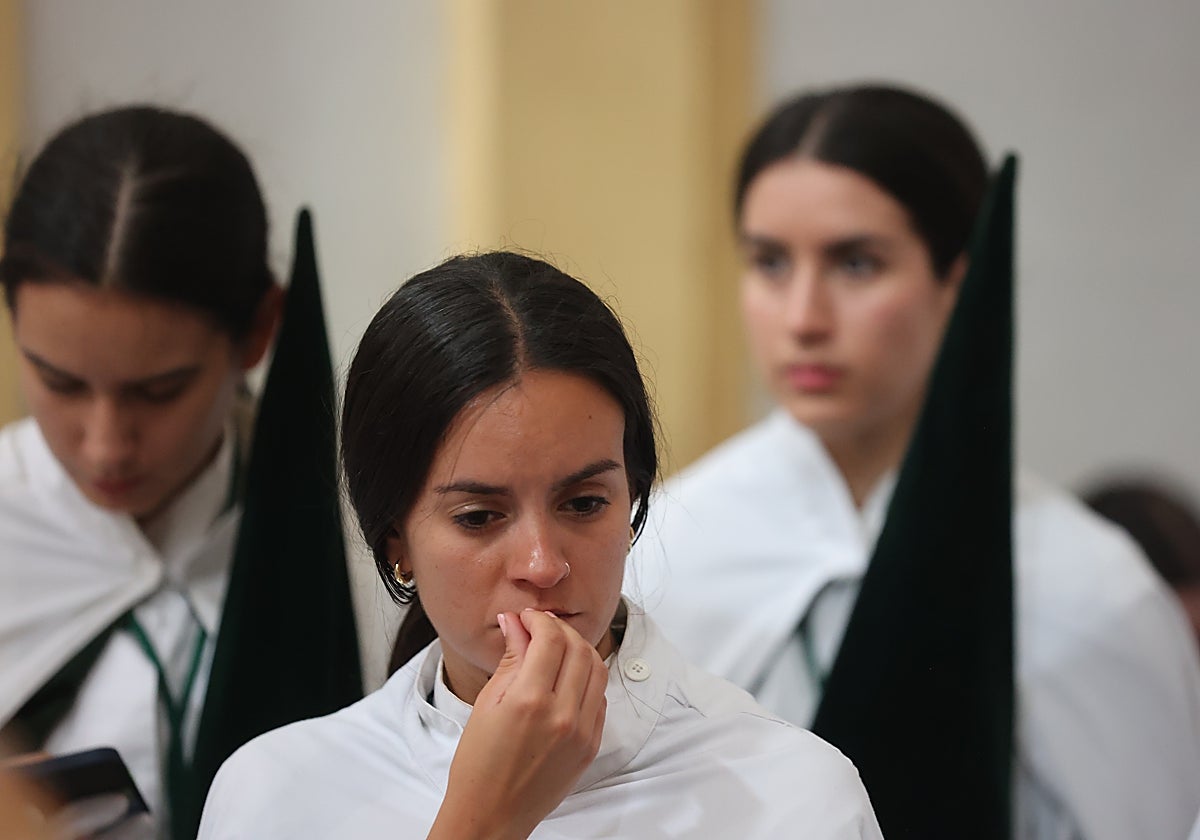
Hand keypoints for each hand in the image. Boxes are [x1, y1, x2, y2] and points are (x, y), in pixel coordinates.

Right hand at [428, 609, 608, 839]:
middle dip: (560, 630)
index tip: (527, 618)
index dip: (539, 620)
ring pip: (597, 670)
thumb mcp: (486, 704)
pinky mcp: (591, 746)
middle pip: (579, 649)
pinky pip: (600, 698)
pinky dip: (586, 679)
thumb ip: (510, 659)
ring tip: (556, 649)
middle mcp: (562, 716)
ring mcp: (582, 733)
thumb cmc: (478, 764)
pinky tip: (566, 678)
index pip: (550, 640)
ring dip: (579, 650)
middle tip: (541, 628)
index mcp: (530, 702)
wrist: (491, 814)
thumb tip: (516, 623)